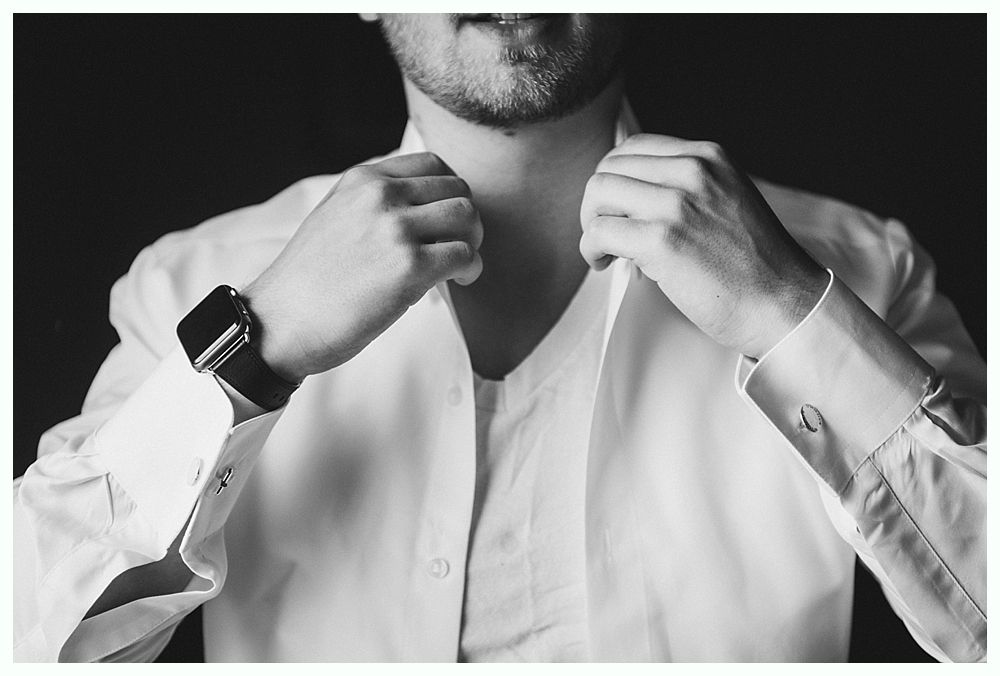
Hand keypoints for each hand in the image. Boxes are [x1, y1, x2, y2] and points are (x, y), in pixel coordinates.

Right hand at [243, 152, 482, 381]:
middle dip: (466, 219)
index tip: (447, 219)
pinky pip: (464, 255)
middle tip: (458, 247)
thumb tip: (423, 213)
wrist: (280, 322)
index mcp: (362, 180)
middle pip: (457, 189)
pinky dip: (470, 269)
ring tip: (460, 266)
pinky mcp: (409, 266)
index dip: (450, 192)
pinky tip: (459, 282)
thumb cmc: (308, 282)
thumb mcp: (334, 218)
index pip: (432, 164)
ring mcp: (396, 229)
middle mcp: (380, 196)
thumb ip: (373, 206)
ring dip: (472, 242)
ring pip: (467, 216)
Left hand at [579, 133, 827, 358]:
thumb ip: (686, 188)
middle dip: (597, 202)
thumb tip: (629, 195)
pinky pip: (599, 232)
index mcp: (708, 157)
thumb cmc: (755, 267)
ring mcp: (676, 203)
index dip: (614, 179)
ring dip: (591, 224)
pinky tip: (605, 264)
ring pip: (598, 193)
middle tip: (605, 232)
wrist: (784, 304)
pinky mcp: (661, 240)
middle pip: (609, 167)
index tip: (616, 208)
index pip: (634, 147)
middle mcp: (692, 171)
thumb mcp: (727, 201)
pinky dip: (591, 249)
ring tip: (605, 250)